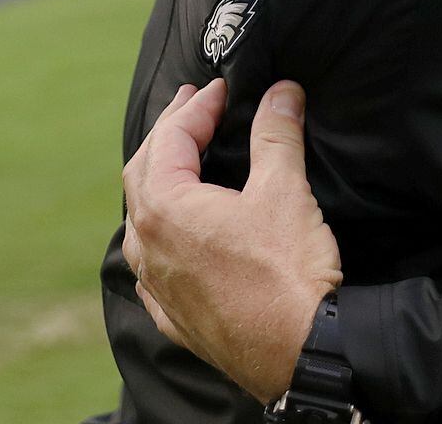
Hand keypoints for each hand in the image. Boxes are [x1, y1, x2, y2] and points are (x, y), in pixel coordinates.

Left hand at [122, 79, 342, 402]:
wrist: (301, 352)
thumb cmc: (287, 272)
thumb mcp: (285, 190)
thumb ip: (276, 134)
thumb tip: (282, 93)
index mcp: (166, 208)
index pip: (171, 139)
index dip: (198, 106)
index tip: (223, 89)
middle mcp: (149, 247)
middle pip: (143, 173)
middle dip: (169, 134)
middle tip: (193, 107)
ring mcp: (157, 286)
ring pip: (140, 222)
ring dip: (158, 184)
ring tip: (181, 163)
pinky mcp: (174, 317)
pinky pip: (151, 267)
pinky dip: (161, 237)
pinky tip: (176, 238)